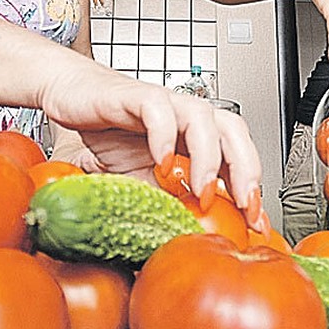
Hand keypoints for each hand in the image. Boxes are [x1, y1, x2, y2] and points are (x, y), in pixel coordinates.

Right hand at [38, 69, 263, 228]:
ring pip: (202, 116)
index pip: (237, 154)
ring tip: (202, 190)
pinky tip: (162, 163)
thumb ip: (168, 200)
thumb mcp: (142, 180)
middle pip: (234, 130)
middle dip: (246, 169)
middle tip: (245, 206)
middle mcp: (185, 114)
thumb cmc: (110, 133)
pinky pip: (158, 108)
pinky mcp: (134, 94)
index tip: (256, 222)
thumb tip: (191, 234)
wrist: (72, 96)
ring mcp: (163, 102)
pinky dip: (164, 136)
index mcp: (195, 134)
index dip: (251, 187)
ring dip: (209, 156)